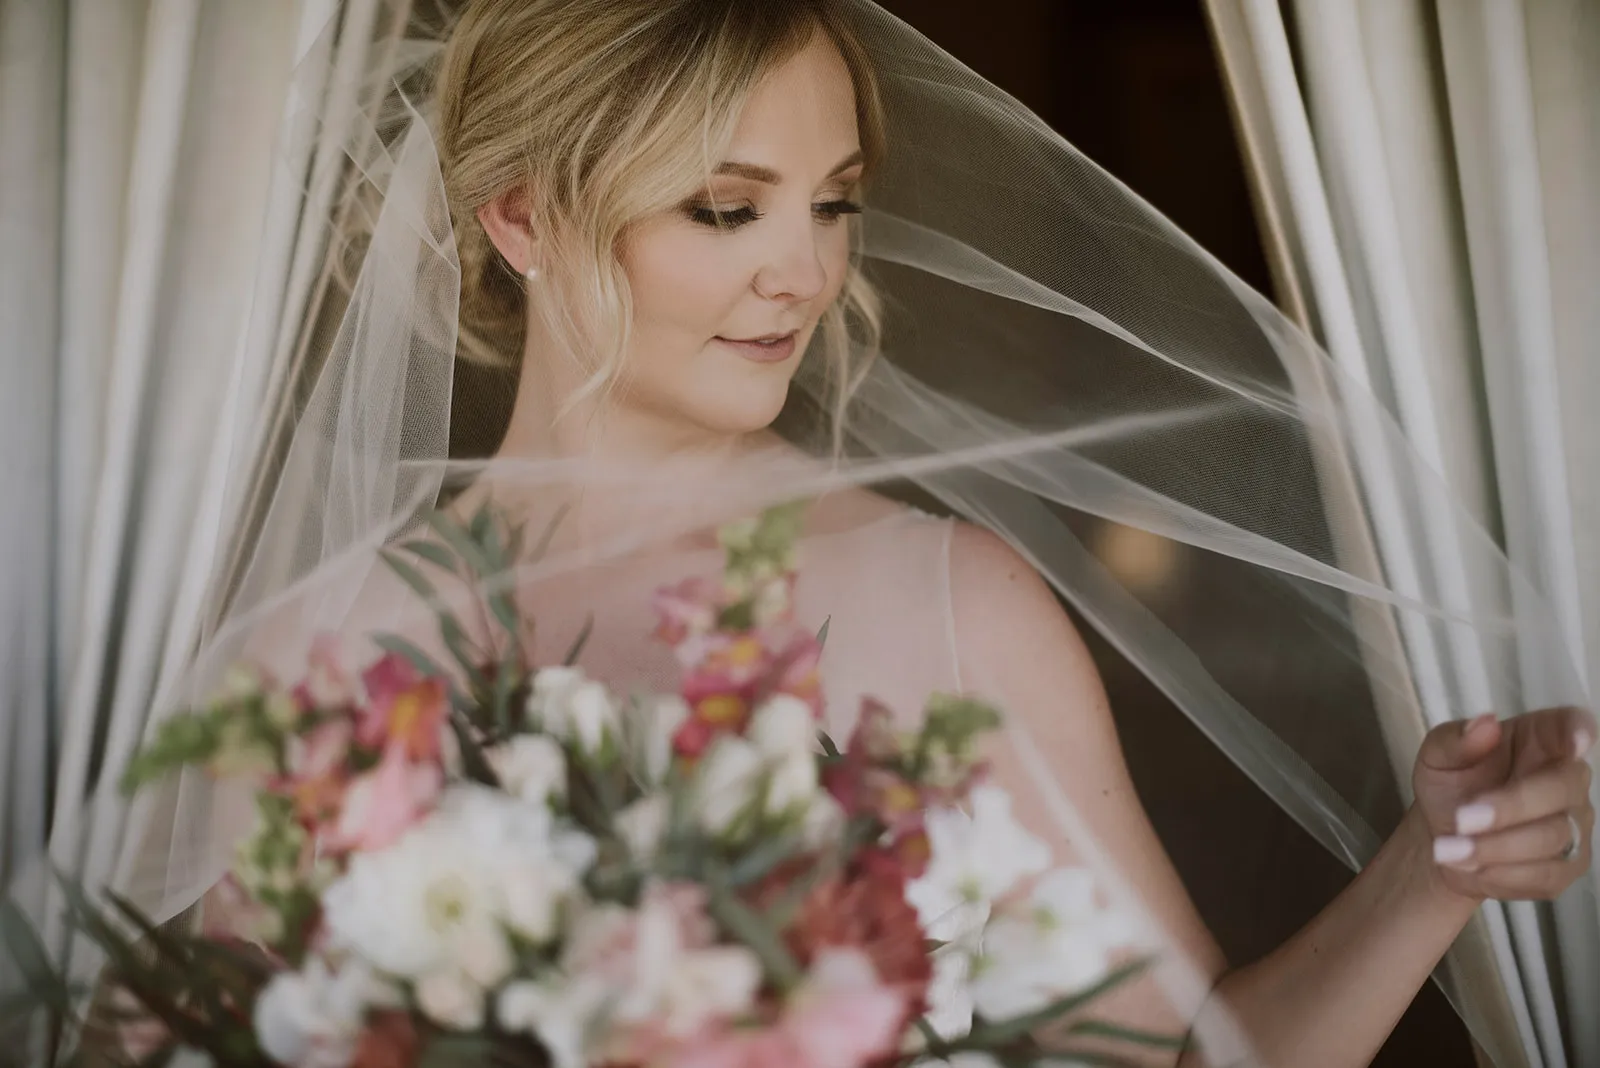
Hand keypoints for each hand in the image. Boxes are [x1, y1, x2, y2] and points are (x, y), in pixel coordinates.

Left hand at [1413, 707, 1594, 900]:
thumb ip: (1455, 740)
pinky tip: (1469, 868)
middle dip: (1511, 807)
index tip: (1575, 741)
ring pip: (1553, 837)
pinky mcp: (1568, 867)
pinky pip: (1547, 875)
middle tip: (1462, 819)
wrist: (1444, 837)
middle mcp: (1567, 780)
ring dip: (1495, 847)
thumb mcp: (1437, 757)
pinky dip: (1502, 875)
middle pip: (1562, 789)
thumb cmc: (1450, 785)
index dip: (1578, 731)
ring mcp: (1574, 825)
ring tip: (1447, 849)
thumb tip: (1484, 725)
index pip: (1570, 725)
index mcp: (1539, 739)